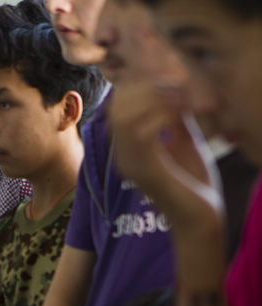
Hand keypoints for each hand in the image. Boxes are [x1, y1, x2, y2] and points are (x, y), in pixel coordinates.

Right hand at [109, 79, 222, 225]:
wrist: (199, 219)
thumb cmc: (192, 182)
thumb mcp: (181, 139)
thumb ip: (172, 115)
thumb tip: (170, 86)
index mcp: (127, 148)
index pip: (117, 106)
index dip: (138, 85)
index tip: (167, 78)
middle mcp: (122, 156)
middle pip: (115, 108)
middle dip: (144, 88)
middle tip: (174, 85)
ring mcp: (130, 165)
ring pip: (124, 118)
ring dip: (152, 100)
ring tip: (178, 98)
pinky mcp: (146, 172)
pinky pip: (141, 135)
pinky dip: (160, 117)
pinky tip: (179, 116)